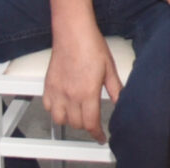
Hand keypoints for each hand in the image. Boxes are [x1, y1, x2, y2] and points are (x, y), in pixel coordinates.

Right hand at [41, 24, 122, 139]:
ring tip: (78, 114)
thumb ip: (115, 89)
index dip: (97, 134)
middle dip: (86, 126)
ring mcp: (57, 91)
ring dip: (69, 120)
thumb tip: (121, 103)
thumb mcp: (109, 68)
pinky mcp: (48, 85)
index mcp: (87, 93)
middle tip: (92, 121)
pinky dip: (55, 110)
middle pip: (76, 124)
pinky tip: (63, 104)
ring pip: (60, 119)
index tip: (100, 137)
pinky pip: (48, 106)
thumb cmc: (91, 45)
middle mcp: (70, 95)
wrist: (73, 32)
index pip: (90, 124)